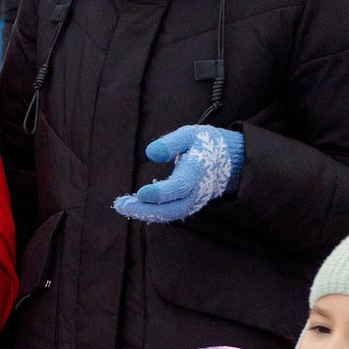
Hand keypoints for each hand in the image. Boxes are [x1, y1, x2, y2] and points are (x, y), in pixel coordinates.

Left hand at [113, 125, 242, 223]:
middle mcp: (199, 190)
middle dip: (147, 210)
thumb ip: (172, 142)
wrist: (228, 161)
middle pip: (174, 208)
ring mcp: (196, 201)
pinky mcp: (190, 206)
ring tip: (122, 205)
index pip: (181, 186)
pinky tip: (134, 206)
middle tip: (120, 205)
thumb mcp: (190, 134)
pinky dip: (152, 213)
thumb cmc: (204, 144)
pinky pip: (171, 214)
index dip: (161, 193)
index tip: (140, 193)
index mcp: (199, 169)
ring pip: (171, 214)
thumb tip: (150, 152)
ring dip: (145, 213)